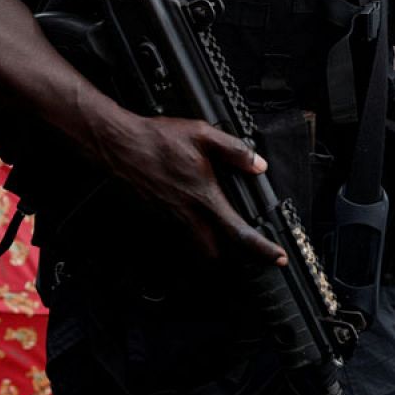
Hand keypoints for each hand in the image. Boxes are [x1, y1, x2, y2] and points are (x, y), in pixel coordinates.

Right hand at [93, 111, 287, 266]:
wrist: (118, 146)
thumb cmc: (156, 139)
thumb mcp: (202, 134)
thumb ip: (234, 151)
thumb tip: (258, 165)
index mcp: (204, 197)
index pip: (239, 233)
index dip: (261, 250)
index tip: (277, 257)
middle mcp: (187, 215)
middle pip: (215, 255)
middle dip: (233, 259)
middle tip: (248, 250)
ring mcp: (169, 220)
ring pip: (195, 249)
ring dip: (211, 250)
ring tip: (224, 239)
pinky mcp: (156, 218)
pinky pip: (178, 237)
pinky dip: (191, 238)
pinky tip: (195, 220)